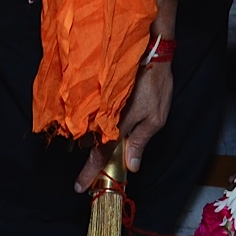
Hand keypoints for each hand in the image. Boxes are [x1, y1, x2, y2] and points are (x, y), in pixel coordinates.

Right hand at [75, 55, 174, 192]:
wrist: (150, 48)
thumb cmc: (156, 83)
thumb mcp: (156, 117)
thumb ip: (140, 141)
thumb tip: (132, 166)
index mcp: (118, 124)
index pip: (100, 154)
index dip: (90, 172)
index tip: (79, 187)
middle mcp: (103, 115)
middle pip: (92, 143)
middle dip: (91, 158)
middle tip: (90, 174)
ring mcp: (99, 103)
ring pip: (90, 129)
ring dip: (91, 141)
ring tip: (93, 151)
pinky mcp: (99, 93)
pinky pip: (92, 115)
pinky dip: (93, 124)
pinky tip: (96, 127)